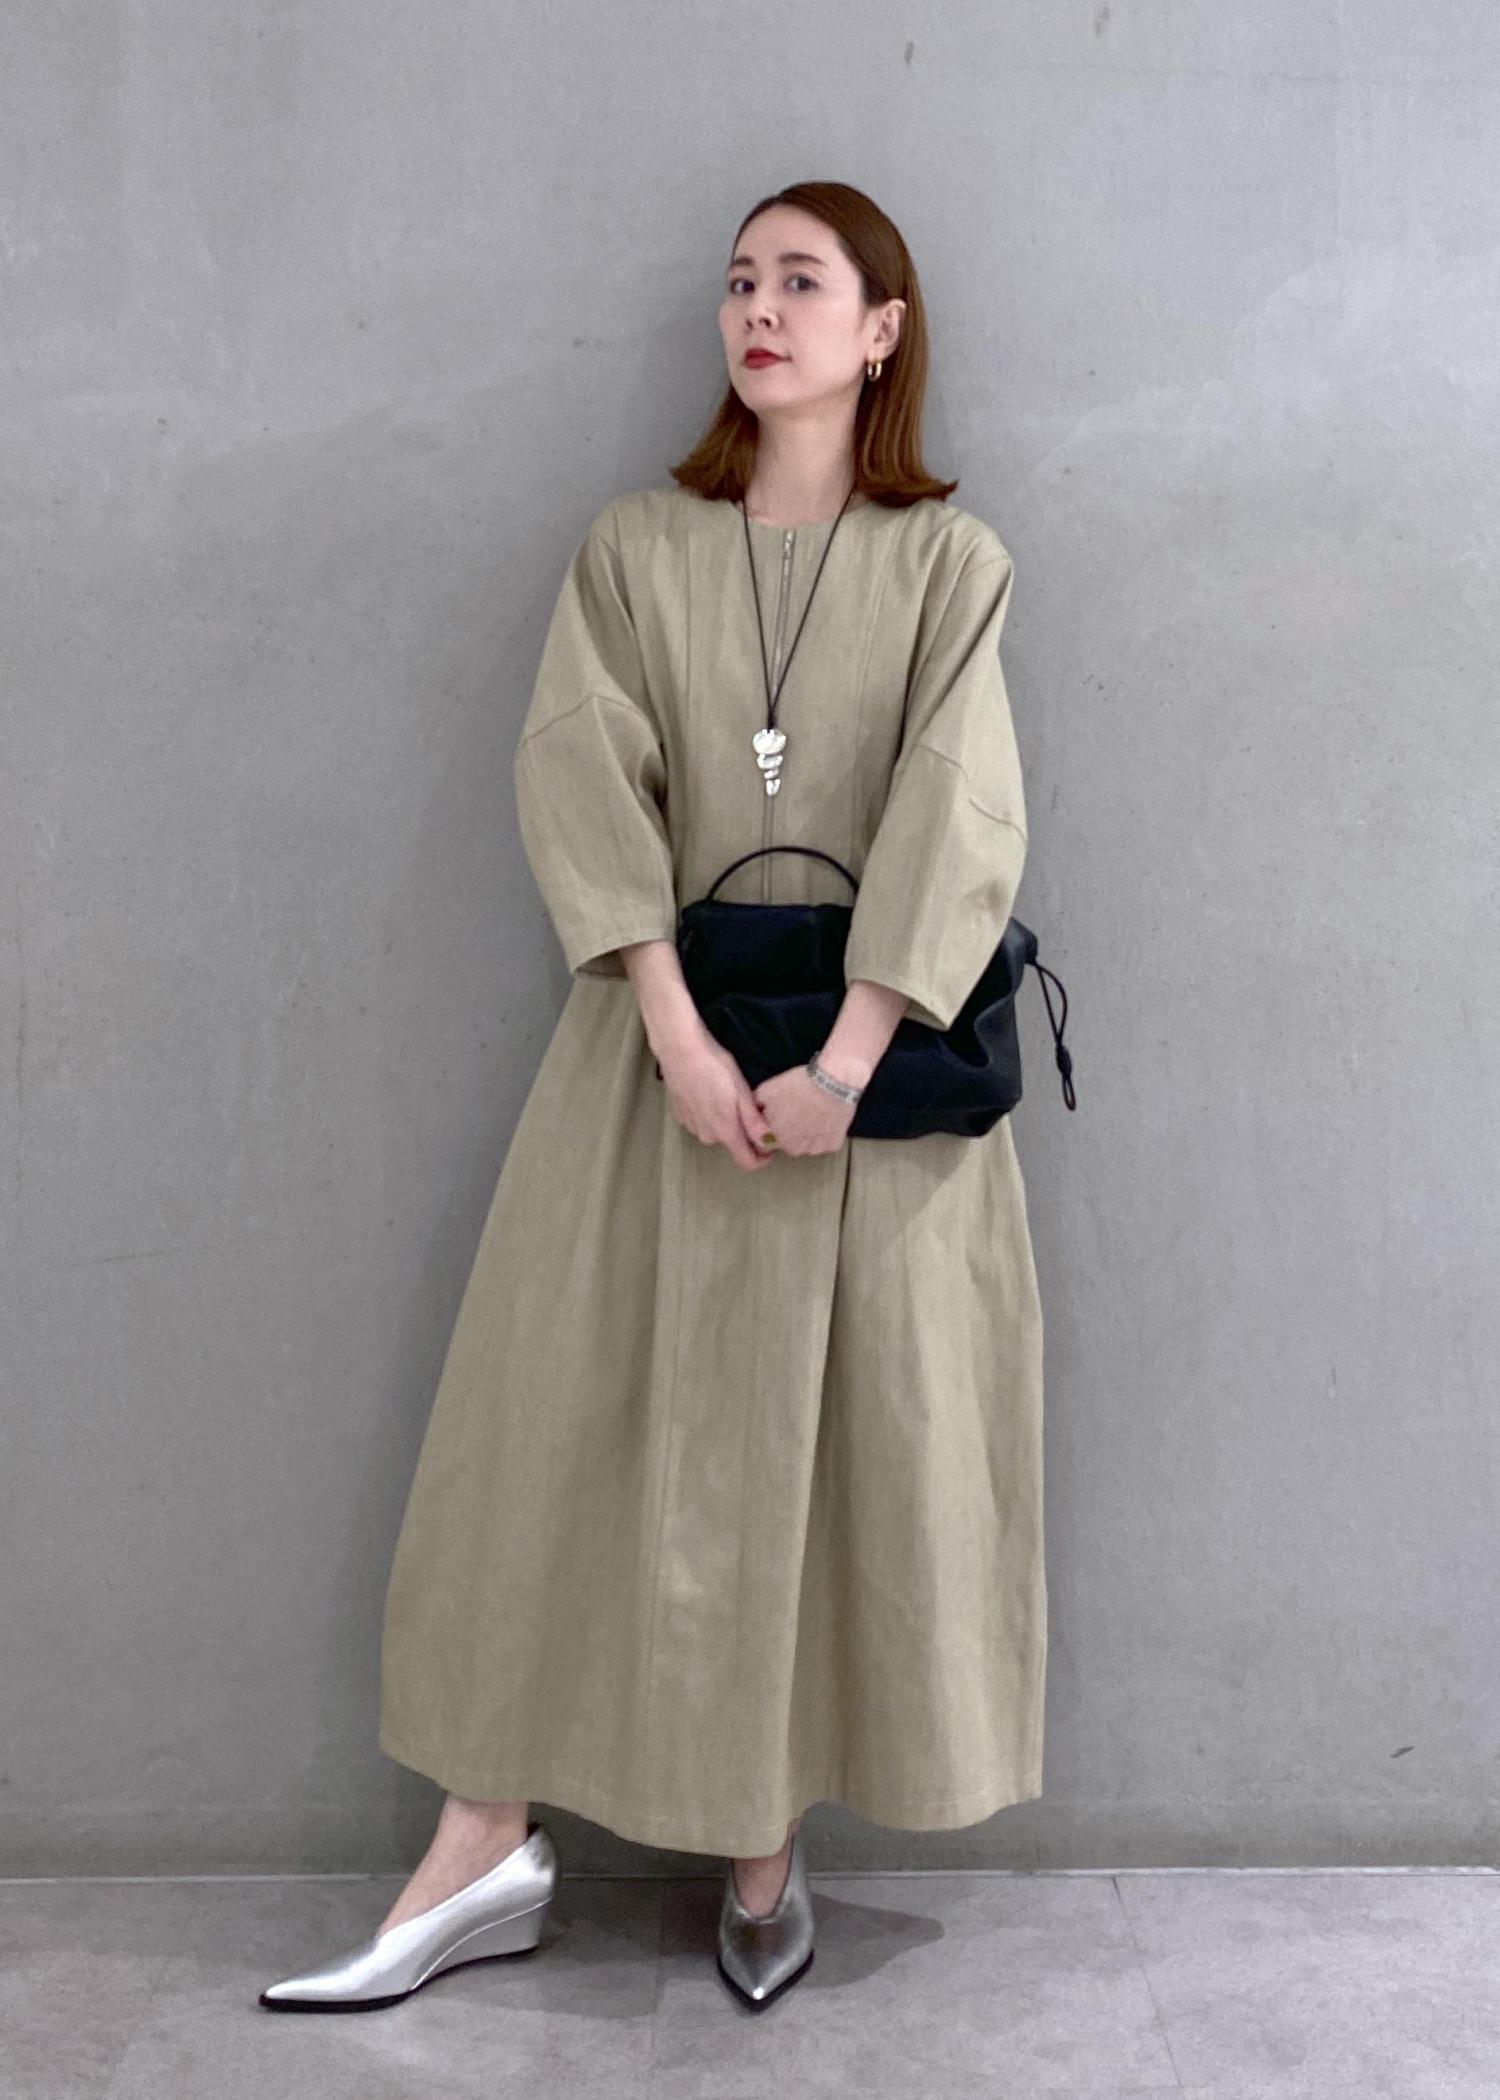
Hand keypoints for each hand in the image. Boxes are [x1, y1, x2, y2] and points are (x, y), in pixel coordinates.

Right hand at [657, 1032, 779, 1171]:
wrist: (679, 1050)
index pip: (747, 1162)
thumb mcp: (741, 1090)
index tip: (769, 1146)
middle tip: (745, 1104)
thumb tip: (768, 1142)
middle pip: (731, 1142)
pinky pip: (700, 1122)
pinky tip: (707, 1091)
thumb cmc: (715, 1066)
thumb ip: (753, 1120)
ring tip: (724, 1094)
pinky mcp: (680, 1115)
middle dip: (741, 1130)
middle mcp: (707, 1135)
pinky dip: (707, 1113)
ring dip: (723, 1120)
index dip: (761, 1158)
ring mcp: (691, 1126)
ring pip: (714, 1131)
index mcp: (726, 1131)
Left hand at [751, 1056, 864, 1157]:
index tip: (777, 1117)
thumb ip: (756, 1106)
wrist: (833, 1081)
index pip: (764, 1143)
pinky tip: (825, 1118)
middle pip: (786, 1144)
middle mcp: (793, 1148)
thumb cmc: (800, 1084)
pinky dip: (825, 1134)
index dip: (770, 1128)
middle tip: (797, 1111)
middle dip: (788, 1132)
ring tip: (812, 1113)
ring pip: (806, 1146)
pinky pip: (824, 1144)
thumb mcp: (767, 1089)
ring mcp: (814, 1149)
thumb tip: (753, 1113)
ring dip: (806, 1135)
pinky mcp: (832, 1146)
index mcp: (774, 1136)